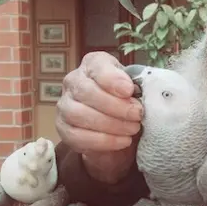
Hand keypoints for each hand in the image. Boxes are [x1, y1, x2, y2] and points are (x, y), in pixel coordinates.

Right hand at [56, 52, 142, 181]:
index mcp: (94, 64)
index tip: (129, 90)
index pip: (97, 65)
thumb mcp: (136, 88)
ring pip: (78, 114)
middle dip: (115, 106)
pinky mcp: (63, 128)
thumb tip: (143, 95)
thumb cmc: (127, 100)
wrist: (116, 126)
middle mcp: (74, 81)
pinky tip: (122, 141)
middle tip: (137, 115)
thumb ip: (138, 88)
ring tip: (132, 129)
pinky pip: (77, 136)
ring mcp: (65, 105)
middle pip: (86, 91)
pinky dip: (103, 140)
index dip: (112, 79)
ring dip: (110, 124)